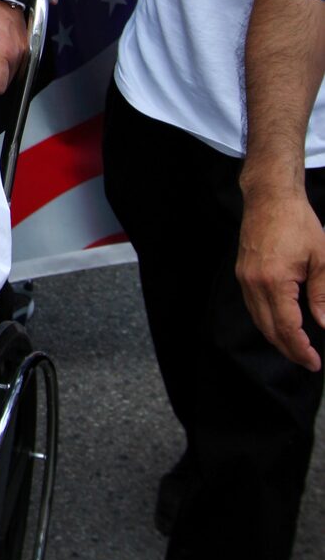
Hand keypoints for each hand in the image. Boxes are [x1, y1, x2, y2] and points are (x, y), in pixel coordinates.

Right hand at [237, 190, 324, 370]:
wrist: (270, 197)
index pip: (286, 327)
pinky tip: (281, 324)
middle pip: (269, 329)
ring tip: (297, 348)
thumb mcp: (321, 259)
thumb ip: (323, 295)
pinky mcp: (243, 273)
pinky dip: (268, 321)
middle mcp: (254, 283)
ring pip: (259, 321)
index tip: (314, 362)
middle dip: (289, 350)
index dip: (300, 349)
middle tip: (308, 361)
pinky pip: (254, 307)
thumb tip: (324, 324)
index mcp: (274, 280)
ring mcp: (245, 278)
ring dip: (277, 338)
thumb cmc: (296, 222)